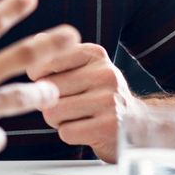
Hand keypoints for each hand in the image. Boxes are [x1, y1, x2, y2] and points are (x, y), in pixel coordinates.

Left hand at [27, 42, 143, 162]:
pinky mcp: (109, 127)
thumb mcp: (86, 68)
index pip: (47, 60)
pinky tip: (86, 130)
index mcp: (95, 54)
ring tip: (76, 117)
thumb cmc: (100, 95)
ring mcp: (109, 101)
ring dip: (57, 120)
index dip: (38, 76)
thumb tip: (38, 40)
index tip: (50, 82)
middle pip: (47, 88)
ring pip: (53, 111)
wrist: (137, 124)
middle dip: (49, 101)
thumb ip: (60, 56)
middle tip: (68, 104)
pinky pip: (66, 132)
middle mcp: (105, 74)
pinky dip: (70, 134)